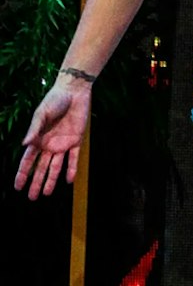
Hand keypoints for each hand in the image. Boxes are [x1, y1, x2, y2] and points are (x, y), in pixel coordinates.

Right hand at [14, 79, 89, 198]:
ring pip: (55, 166)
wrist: (74, 91)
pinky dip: (71, 168)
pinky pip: (73, 158)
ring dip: (51, 180)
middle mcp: (49, 145)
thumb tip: (24, 145)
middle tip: (32, 198)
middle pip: (41, 168)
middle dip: (36, 183)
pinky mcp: (76, 140)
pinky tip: (69, 180)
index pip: (27, 161)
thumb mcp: (41, 114)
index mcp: (37, 139)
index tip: (17, 187)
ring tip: (47, 194)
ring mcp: (62, 144)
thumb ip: (34, 130)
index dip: (22, 174)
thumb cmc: (54, 100)